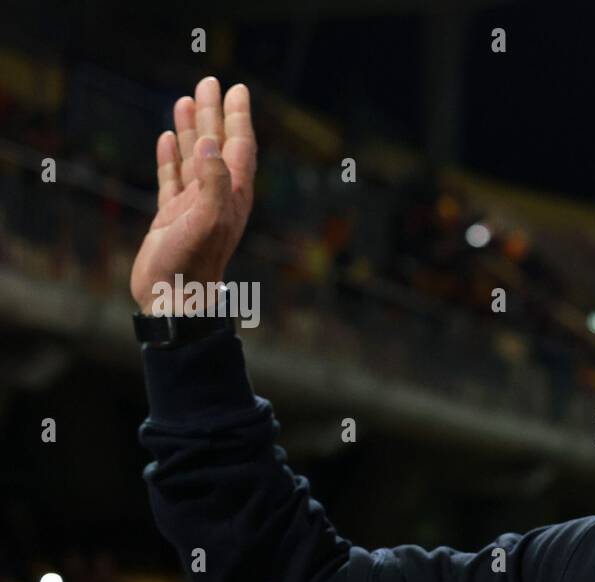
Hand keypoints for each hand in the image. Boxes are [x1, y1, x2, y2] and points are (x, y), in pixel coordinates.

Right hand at [130, 76, 256, 314]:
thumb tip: (214, 143)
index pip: (239, 146)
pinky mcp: (172, 217)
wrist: (174, 299)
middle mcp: (217, 197)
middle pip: (218, 145)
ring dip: (193, 129)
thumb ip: (214, 181)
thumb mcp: (207, 219)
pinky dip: (171, 157)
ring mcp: (194, 206)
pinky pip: (173, 178)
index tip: (236, 88)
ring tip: (187, 100)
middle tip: (209, 82)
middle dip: (214, 113)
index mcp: (232, 196)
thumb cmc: (192, 263)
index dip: (238, 117)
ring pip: (195, 158)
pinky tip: (169, 138)